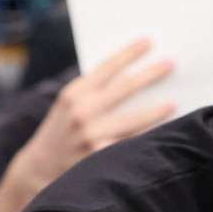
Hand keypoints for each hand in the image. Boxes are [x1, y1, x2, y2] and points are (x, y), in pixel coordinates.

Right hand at [12, 39, 173, 200]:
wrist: (40, 169)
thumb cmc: (62, 132)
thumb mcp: (69, 105)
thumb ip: (93, 91)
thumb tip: (132, 76)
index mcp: (74, 93)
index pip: (107, 67)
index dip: (129, 53)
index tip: (148, 41)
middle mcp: (82, 112)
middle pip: (125, 88)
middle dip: (151, 74)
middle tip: (171, 64)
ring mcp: (92, 136)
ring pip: (134, 120)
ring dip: (157, 110)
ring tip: (173, 103)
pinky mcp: (101, 158)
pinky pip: (132, 144)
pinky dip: (148, 138)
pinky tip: (163, 134)